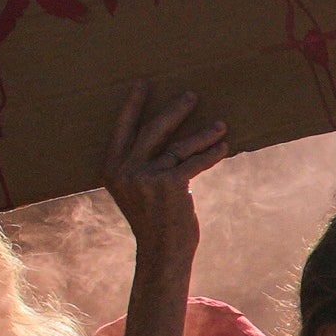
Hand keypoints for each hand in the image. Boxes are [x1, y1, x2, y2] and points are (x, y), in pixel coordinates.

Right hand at [103, 78, 227, 256]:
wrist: (161, 253)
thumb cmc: (154, 221)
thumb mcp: (138, 191)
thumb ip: (143, 166)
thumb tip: (170, 139)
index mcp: (112, 169)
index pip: (123, 128)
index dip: (133, 105)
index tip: (143, 82)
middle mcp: (125, 170)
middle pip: (152, 129)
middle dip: (174, 110)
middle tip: (192, 95)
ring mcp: (146, 177)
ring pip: (179, 146)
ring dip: (203, 134)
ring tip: (221, 125)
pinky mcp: (169, 185)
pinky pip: (194, 162)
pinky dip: (211, 154)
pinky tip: (224, 147)